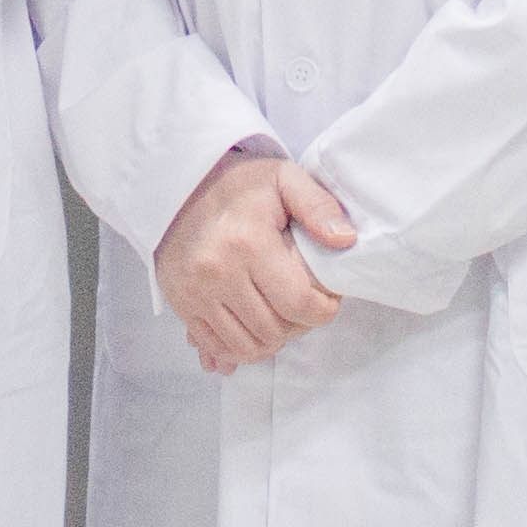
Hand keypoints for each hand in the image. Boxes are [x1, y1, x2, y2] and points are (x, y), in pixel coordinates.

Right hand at [157, 150, 355, 374]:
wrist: (180, 185)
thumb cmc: (240, 184)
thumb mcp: (284, 179)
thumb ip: (318, 206)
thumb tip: (345, 240)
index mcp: (248, 242)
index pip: (297, 303)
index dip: (323, 310)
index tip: (329, 299)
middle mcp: (218, 272)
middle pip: (273, 331)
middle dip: (299, 327)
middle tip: (305, 307)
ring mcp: (195, 292)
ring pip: (246, 347)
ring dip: (271, 341)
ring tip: (281, 317)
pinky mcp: (180, 303)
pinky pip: (215, 346)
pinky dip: (239, 348)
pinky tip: (253, 328)